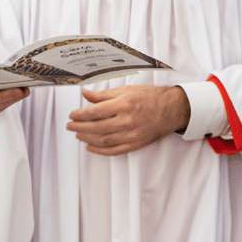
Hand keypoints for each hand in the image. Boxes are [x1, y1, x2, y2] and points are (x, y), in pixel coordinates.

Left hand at [67, 85, 189, 155]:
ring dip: (87, 138)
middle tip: (70, 126)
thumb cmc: (150, 97)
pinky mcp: (135, 144)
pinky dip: (100, 150)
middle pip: (96, 128)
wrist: (171, 109)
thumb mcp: (126, 90)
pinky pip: (114, 151)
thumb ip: (104, 95)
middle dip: (79, 127)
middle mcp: (126, 121)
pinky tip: (90, 146)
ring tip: (78, 134)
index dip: (80, 115)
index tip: (72, 115)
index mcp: (124, 105)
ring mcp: (131, 135)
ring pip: (103, 140)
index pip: (95, 112)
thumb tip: (86, 94)